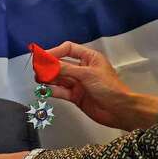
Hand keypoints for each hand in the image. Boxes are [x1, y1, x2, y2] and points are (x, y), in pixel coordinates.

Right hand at [43, 42, 157, 131]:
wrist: (119, 110)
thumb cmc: (111, 88)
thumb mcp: (87, 74)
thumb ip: (66, 69)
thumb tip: (50, 64)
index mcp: (89, 58)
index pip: (68, 49)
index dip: (55, 51)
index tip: (43, 56)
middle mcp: (83, 69)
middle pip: (61, 64)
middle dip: (49, 66)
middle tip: (38, 68)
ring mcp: (79, 83)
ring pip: (59, 78)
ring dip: (48, 78)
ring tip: (39, 79)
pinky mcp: (76, 96)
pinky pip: (61, 91)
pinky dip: (52, 90)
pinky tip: (45, 89)